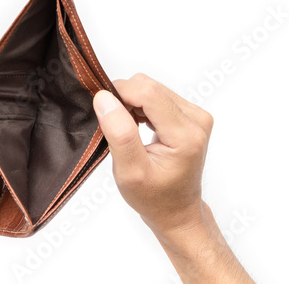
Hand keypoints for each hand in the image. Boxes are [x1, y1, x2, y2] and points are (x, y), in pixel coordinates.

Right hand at [93, 73, 253, 282]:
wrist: (176, 211)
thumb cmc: (153, 198)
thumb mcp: (130, 172)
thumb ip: (119, 134)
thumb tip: (104, 98)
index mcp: (185, 135)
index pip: (147, 93)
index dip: (119, 94)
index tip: (101, 110)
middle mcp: (196, 119)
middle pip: (149, 87)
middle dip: (123, 99)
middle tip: (111, 126)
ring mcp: (196, 115)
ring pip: (151, 88)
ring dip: (131, 103)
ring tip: (124, 129)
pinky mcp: (190, 114)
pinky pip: (157, 95)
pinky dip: (139, 106)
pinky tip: (134, 126)